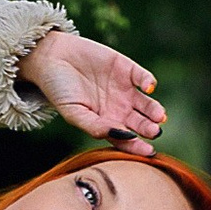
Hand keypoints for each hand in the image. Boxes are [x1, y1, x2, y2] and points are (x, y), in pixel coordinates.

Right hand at [18, 27, 165, 155]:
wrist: (51, 58)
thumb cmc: (59, 89)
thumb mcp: (73, 112)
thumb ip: (94, 126)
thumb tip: (117, 134)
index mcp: (106, 123)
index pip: (127, 139)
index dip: (138, 147)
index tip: (148, 151)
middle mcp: (119, 108)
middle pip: (140, 123)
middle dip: (149, 128)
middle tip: (154, 131)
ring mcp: (124, 89)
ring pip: (147, 104)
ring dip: (154, 110)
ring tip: (159, 115)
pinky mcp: (126, 68)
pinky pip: (143, 78)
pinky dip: (148, 82)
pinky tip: (148, 88)